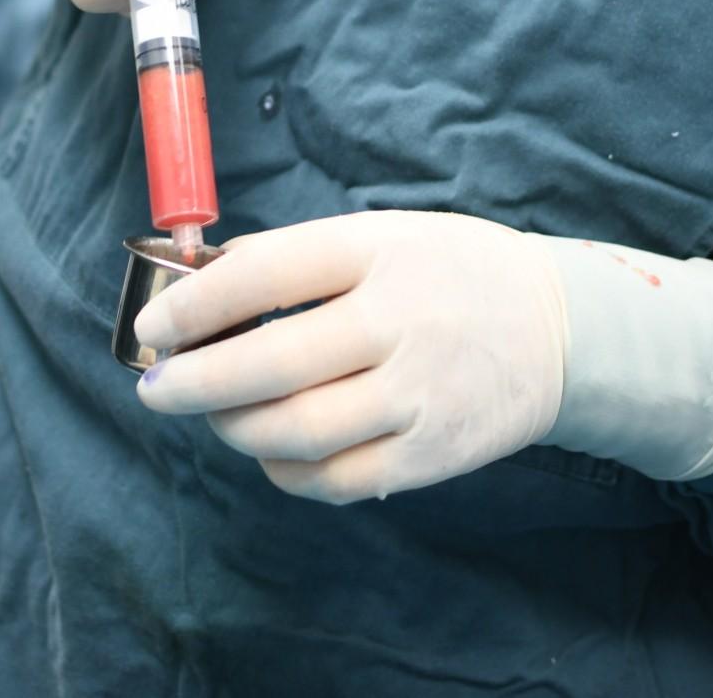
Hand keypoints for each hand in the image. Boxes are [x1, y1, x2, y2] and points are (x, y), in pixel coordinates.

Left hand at [132, 211, 569, 502]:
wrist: (559, 330)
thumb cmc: (448, 274)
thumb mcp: (385, 235)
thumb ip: (299, 259)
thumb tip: (199, 288)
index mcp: (381, 252)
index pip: (266, 276)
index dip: (195, 305)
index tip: (154, 324)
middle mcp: (401, 322)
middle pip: (270, 364)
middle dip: (192, 382)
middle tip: (155, 388)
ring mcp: (419, 394)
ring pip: (293, 430)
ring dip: (230, 428)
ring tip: (210, 414)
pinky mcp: (432, 455)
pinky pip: (333, 478)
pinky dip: (283, 469)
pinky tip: (267, 447)